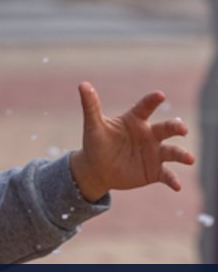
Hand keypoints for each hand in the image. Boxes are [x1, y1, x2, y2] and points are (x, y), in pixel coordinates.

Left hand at [68, 82, 194, 202]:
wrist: (96, 169)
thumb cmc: (96, 143)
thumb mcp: (93, 126)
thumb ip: (91, 106)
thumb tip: (83, 84)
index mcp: (135, 120)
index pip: (145, 107)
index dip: (152, 101)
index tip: (159, 95)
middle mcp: (149, 135)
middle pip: (167, 128)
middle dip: (176, 127)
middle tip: (182, 129)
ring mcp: (155, 153)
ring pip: (173, 152)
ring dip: (182, 155)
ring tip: (189, 159)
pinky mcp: (155, 171)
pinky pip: (167, 175)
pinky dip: (173, 180)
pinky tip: (177, 186)